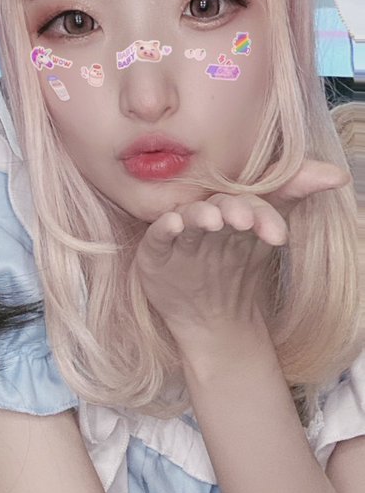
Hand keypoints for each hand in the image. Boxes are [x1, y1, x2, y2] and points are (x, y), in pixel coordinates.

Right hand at [134, 160, 348, 341]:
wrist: (215, 318)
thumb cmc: (239, 268)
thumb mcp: (268, 232)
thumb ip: (294, 196)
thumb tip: (338, 174)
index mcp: (233, 209)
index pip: (249, 202)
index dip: (263, 214)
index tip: (278, 236)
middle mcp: (205, 216)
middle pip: (218, 204)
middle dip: (233, 210)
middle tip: (244, 221)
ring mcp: (179, 234)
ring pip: (188, 216)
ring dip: (199, 215)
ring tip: (214, 221)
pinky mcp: (155, 252)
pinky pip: (158, 236)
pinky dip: (164, 228)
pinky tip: (174, 224)